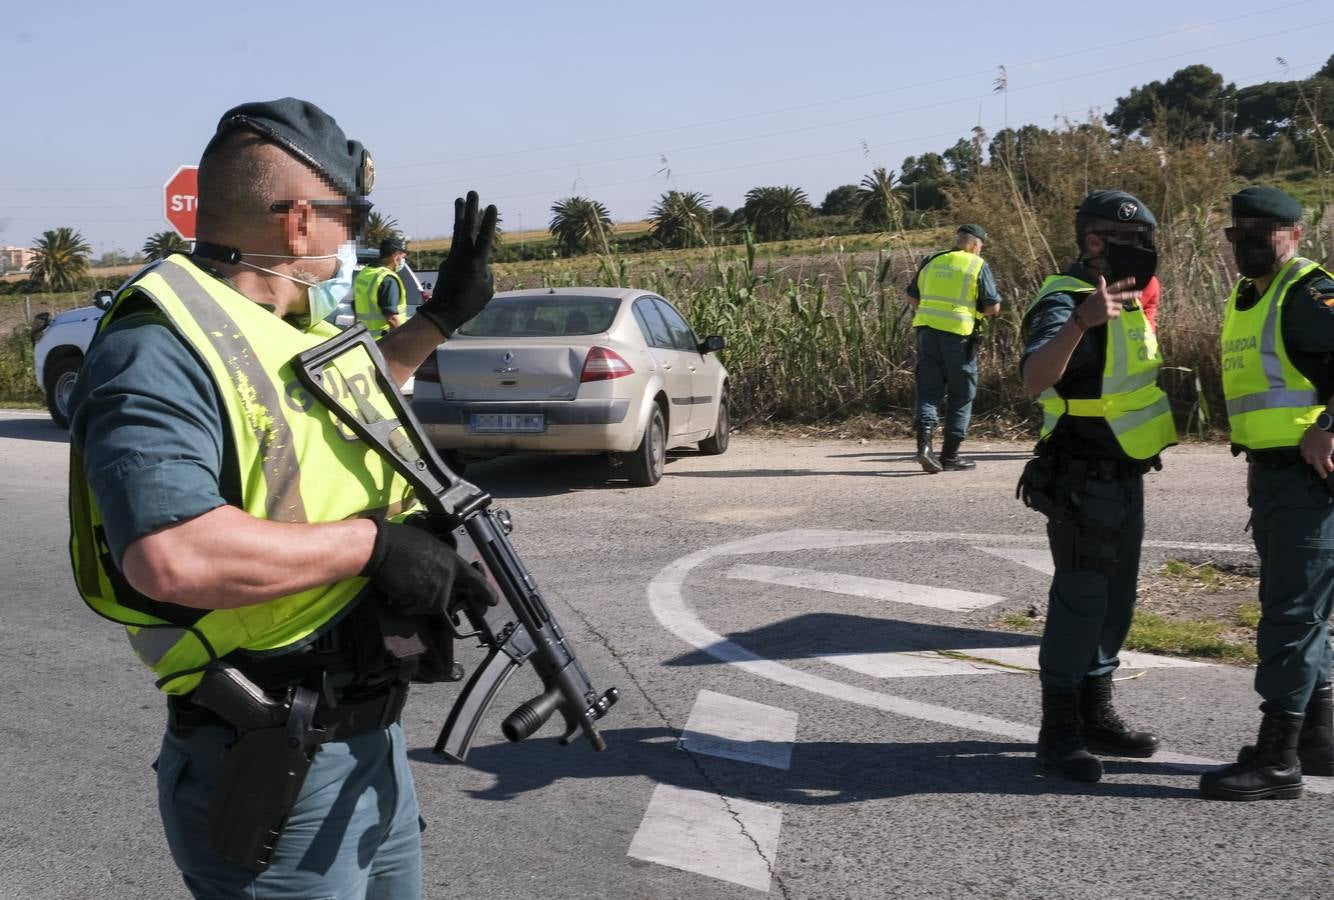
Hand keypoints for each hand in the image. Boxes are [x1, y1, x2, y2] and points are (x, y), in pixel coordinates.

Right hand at [361, 518, 497, 614]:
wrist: (383, 546)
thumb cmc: (401, 541)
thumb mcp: (430, 545)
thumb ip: (440, 562)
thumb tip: (437, 572)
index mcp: (451, 561)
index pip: (473, 579)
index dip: (485, 591)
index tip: (494, 601)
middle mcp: (447, 576)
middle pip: (442, 602)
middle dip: (426, 599)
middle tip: (411, 586)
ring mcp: (434, 588)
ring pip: (425, 607)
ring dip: (412, 602)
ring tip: (402, 584)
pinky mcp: (420, 597)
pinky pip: (410, 609)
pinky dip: (400, 604)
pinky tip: (395, 590)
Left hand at [418, 191, 498, 336]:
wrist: (443, 313)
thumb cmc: (469, 304)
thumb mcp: (487, 291)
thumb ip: (487, 275)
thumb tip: (482, 267)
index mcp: (475, 263)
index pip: (484, 238)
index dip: (488, 222)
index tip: (492, 206)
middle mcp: (463, 256)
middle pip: (467, 228)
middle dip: (470, 209)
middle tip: (472, 192)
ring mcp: (452, 257)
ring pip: (457, 232)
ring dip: (460, 215)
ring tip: (459, 199)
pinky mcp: (447, 262)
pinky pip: (457, 249)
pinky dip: (462, 241)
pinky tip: (465, 247)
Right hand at [1076, 276, 1137, 327]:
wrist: (1082, 317)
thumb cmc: (1087, 305)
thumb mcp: (1093, 294)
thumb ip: (1100, 287)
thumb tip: (1101, 277)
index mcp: (1103, 293)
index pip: (1116, 286)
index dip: (1125, 283)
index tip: (1133, 280)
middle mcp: (1106, 298)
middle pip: (1122, 296)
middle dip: (1132, 294)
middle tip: (1140, 293)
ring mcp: (1108, 306)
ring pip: (1119, 307)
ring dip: (1116, 309)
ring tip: (1106, 311)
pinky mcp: (1108, 314)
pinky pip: (1117, 314)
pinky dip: (1114, 316)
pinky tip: (1106, 316)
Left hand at [1299, 423, 1333, 478]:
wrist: (1324, 428)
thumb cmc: (1318, 427)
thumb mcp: (1310, 433)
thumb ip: (1310, 439)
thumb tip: (1314, 440)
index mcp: (1303, 445)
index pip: (1304, 455)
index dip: (1308, 458)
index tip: (1310, 461)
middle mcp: (1307, 452)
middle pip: (1310, 461)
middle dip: (1314, 464)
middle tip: (1317, 467)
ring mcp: (1315, 455)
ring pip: (1317, 465)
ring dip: (1321, 471)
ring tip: (1323, 475)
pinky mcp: (1323, 456)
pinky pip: (1326, 463)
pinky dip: (1330, 466)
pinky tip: (1331, 469)